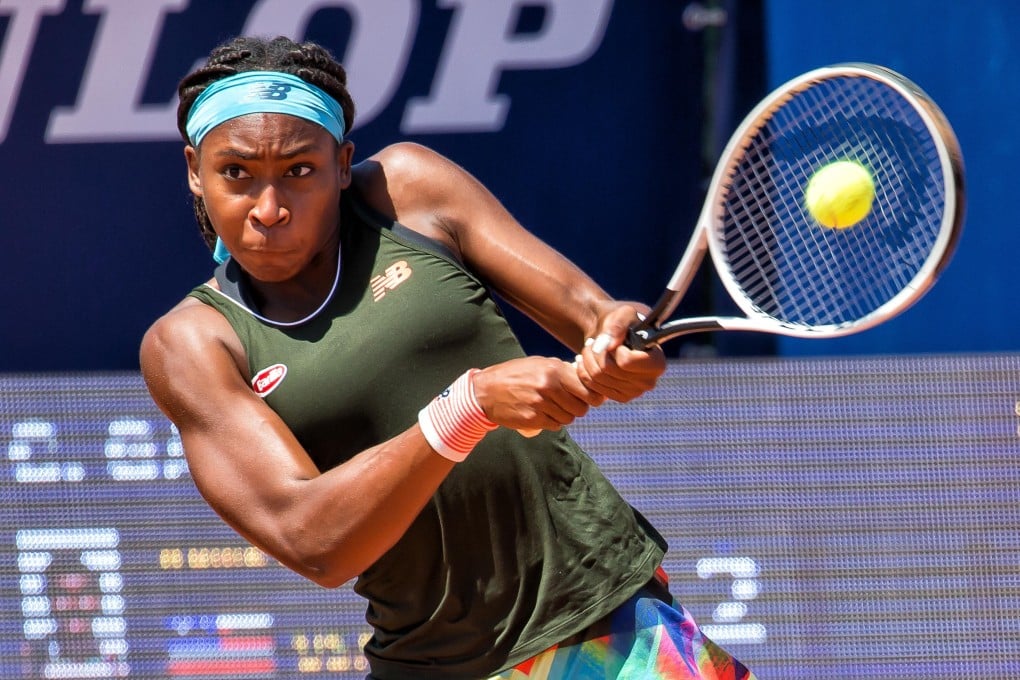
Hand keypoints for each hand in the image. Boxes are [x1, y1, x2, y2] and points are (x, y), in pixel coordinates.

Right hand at [471, 357, 605, 432]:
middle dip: (578, 407)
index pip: (587, 389)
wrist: (486, 391)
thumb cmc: (515, 374)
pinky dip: (553, 422)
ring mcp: (540, 404)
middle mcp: (548, 386)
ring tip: (553, 408)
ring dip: (565, 416)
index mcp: (553, 370)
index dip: (592, 396)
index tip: (590, 398)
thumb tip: (587, 377)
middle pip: (581, 407)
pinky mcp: (532, 419)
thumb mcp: (539, 363)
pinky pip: (555, 425)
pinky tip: (544, 415)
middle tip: (569, 404)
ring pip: (569, 418)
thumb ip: (562, 370)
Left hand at [575, 304, 665, 402]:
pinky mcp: (619, 397)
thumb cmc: (623, 321)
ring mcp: (634, 392)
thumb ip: (618, 325)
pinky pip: (592, 388)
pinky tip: (585, 360)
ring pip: (597, 378)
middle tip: (592, 341)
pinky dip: (583, 371)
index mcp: (657, 363)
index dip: (615, 349)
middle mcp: (649, 382)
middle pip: (608, 370)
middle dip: (595, 351)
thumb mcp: (623, 313)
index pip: (626, 362)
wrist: (613, 335)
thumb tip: (609, 346)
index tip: (615, 340)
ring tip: (588, 347)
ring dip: (587, 359)